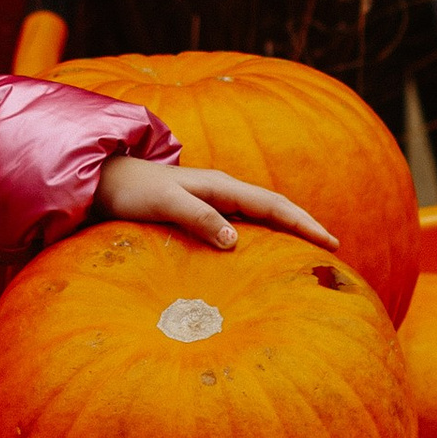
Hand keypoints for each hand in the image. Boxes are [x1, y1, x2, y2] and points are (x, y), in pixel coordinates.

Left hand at [91, 153, 336, 254]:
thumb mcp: (164, 203)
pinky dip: (262, 237)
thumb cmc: (132, 192)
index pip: (274, 205)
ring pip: (260, 217)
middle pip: (274, 209)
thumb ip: (197, 217)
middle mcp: (222, 191)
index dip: (304, 223)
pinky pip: (242, 225)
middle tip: (333, 251)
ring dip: (286, 232)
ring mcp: (213, 201)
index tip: (331, 243)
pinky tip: (263, 256)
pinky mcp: (201, 213)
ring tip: (308, 256)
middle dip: (305, 227)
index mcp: (220, 186)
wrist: (102, 181)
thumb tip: (235, 240)